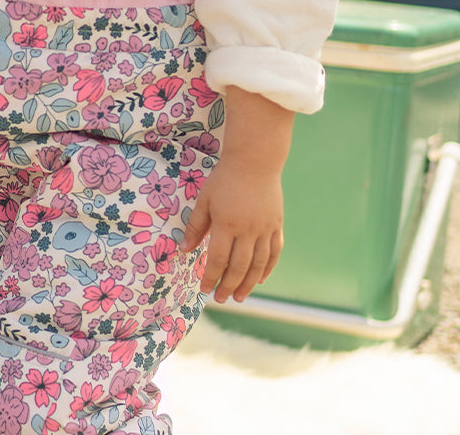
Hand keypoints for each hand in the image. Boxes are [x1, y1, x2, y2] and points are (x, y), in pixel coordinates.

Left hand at [179, 155, 283, 302]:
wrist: (254, 161)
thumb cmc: (224, 179)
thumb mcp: (204, 200)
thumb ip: (196, 226)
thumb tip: (183, 250)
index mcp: (226, 224)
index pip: (218, 260)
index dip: (211, 277)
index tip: (205, 290)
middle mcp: (247, 231)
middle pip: (239, 268)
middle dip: (229, 286)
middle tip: (221, 298)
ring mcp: (265, 229)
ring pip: (258, 265)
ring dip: (248, 284)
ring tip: (240, 297)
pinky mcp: (277, 225)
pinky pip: (274, 253)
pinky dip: (267, 269)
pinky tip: (260, 279)